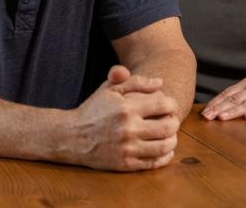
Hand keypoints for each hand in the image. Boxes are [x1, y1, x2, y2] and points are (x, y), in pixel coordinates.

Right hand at [65, 66, 179, 170]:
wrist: (72, 137)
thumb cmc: (93, 109)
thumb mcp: (110, 89)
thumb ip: (135, 82)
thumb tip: (160, 82)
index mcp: (126, 108)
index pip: (164, 105)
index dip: (171, 104)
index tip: (169, 106)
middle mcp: (128, 129)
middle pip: (168, 127)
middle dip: (174, 122)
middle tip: (171, 120)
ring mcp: (128, 149)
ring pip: (165, 146)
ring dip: (173, 139)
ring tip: (169, 134)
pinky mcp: (126, 164)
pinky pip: (155, 162)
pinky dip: (165, 156)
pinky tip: (164, 149)